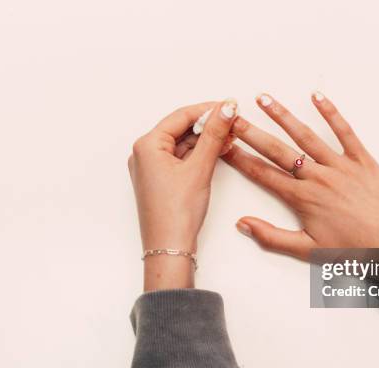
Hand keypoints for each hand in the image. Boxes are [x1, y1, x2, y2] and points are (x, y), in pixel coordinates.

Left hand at [128, 99, 236, 289]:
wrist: (170, 249)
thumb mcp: (199, 168)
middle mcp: (145, 154)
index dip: (207, 109)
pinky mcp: (161, 180)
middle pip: (180, 128)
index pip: (181, 116)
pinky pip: (181, 158)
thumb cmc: (177, 213)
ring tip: (231, 135)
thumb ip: (214, 135)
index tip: (230, 106)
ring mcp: (152, 168)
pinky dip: (199, 154)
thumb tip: (226, 108)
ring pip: (183, 144)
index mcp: (147, 145)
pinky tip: (218, 150)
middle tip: (233, 121)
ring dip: (206, 139)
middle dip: (208, 125)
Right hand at [223, 92, 378, 259]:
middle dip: (251, 132)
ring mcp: (340, 165)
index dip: (240, 158)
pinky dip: (331, 113)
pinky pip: (345, 131)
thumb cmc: (352, 249)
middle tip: (232, 117)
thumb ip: (272, 237)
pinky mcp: (361, 160)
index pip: (262, 174)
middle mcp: (317, 177)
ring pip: (305, 136)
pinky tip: (317, 96)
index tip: (222, 145)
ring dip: (282, 116)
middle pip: (277, 150)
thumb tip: (242, 224)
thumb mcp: (308, 249)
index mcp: (302, 198)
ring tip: (263, 99)